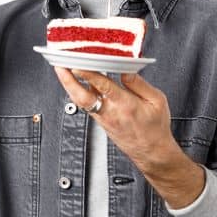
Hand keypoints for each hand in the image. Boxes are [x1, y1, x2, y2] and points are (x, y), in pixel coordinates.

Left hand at [52, 68, 175, 168]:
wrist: (151, 152)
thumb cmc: (156, 127)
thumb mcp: (156, 101)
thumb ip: (139, 84)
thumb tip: (125, 69)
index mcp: (125, 104)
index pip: (102, 86)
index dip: (88, 74)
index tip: (77, 64)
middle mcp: (109, 112)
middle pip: (82, 96)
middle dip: (68, 81)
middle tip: (59, 66)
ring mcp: (102, 118)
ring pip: (81, 100)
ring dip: (70, 85)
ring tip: (63, 70)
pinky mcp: (100, 121)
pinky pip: (86, 104)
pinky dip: (78, 92)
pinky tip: (76, 82)